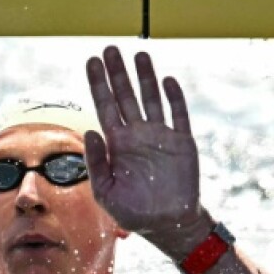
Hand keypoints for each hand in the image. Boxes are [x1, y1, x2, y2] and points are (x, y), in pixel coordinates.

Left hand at [84, 47, 212, 257]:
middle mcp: (137, 134)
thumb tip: (91, 131)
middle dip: (118, 73)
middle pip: (125, 96)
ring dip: (145, 77)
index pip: (105, 105)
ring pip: (151, 99)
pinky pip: (178, 115)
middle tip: (110, 49)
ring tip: (139, 54)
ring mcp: (160, 136)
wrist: (167, 224)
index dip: (98, 83)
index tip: (92, 60)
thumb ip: (96, 162)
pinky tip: (166, 81)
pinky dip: (174, 98)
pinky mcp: (182, 143)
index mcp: (117, 144)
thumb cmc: (133, 211)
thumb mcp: (105, 192)